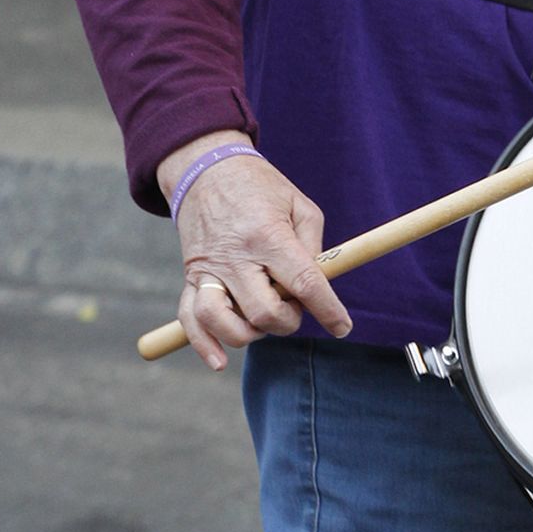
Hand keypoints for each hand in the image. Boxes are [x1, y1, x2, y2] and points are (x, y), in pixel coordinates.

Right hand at [161, 139, 352, 369]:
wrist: (207, 170)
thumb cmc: (260, 187)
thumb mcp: (299, 205)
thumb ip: (312, 246)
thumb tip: (318, 286)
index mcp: (268, 235)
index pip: (303, 283)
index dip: (328, 310)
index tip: (342, 327)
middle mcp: (236, 256)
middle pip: (264, 311)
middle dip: (288, 321)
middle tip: (293, 305)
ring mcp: (209, 270)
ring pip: (224, 323)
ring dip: (251, 333)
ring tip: (263, 317)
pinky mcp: (190, 278)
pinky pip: (190, 321)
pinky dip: (204, 345)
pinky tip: (220, 361)